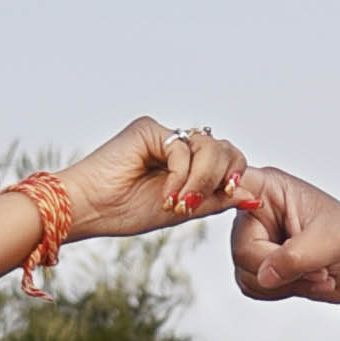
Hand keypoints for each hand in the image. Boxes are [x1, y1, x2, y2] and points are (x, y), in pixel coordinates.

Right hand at [49, 114, 249, 245]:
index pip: (228, 158)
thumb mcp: (181, 211)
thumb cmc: (124, 211)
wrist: (87, 210)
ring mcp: (162, 134)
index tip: (229, 196)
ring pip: (208, 146)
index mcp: (187, 162)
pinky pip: (182, 148)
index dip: (235, 176)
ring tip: (178, 204)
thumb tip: (252, 196)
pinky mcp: (147, 129)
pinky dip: (179, 176)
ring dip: (200, 180)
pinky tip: (165, 196)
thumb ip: (215, 200)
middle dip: (219, 179)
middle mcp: (177, 144)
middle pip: (224, 149)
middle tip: (195, 205)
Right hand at [229, 165, 339, 310]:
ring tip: (315, 274)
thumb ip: (294, 257)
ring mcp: (257, 240)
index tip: (245, 217)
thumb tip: (265, 274)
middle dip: (280, 269)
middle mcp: (258, 213)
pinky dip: (281, 291)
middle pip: (241, 249)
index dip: (225, 199)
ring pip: (246, 273)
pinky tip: (305, 281)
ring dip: (284, 284)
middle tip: (314, 268)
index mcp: (271, 190)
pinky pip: (253, 287)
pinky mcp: (260, 265)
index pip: (233, 187)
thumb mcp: (329, 242)